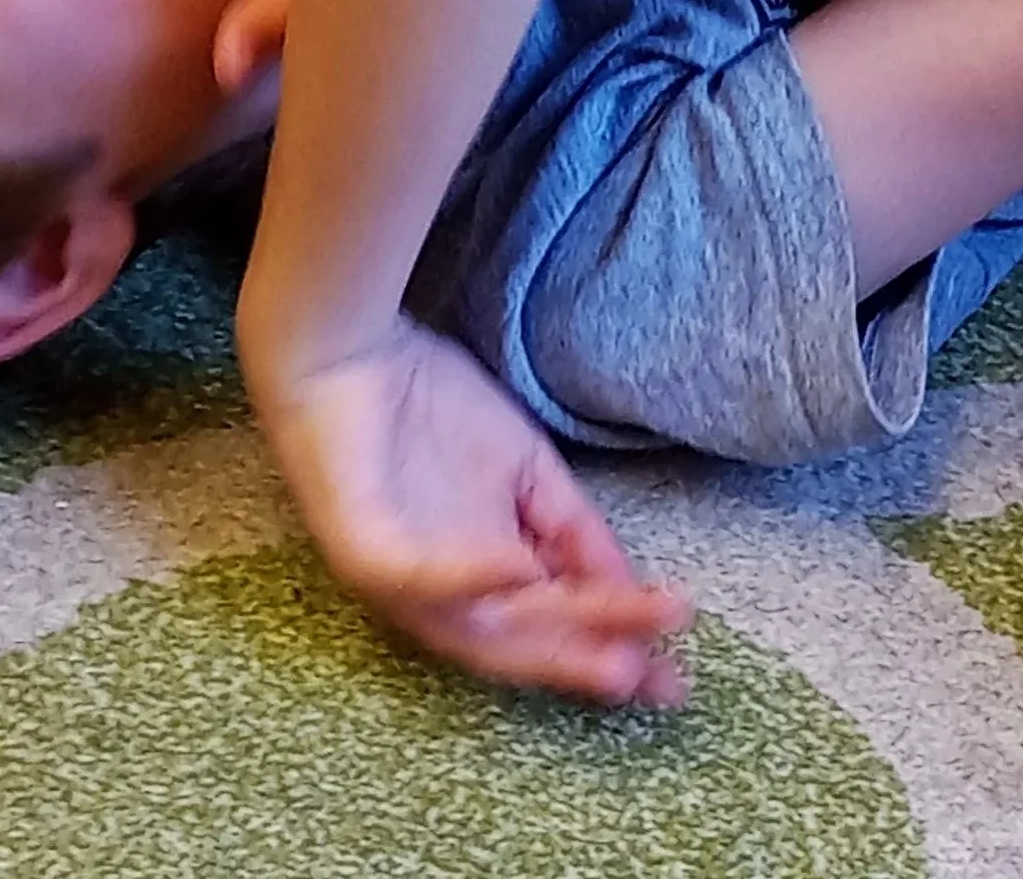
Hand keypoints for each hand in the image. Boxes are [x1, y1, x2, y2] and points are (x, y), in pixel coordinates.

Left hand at [250, 315, 691, 707]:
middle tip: (657, 681)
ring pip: (480, 628)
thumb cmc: (422, 398)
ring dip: (547, 639)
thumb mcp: (521, 465)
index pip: (551, 625)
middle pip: (523, 643)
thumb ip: (570, 526)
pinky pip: (417, 577)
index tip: (678, 667)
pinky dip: (469, 576)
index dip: (614, 643)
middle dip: (592, 659)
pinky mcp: (361, 551)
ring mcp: (397, 580)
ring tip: (613, 653)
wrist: (344, 342)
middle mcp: (437, 593)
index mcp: (475, 575)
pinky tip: (519, 568)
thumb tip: (626, 585)